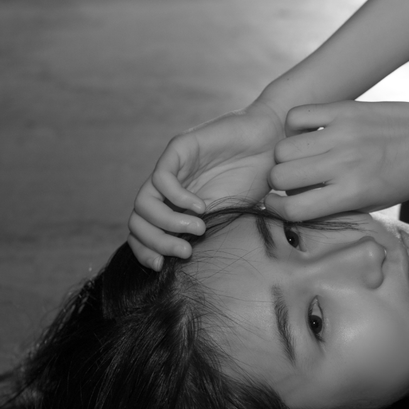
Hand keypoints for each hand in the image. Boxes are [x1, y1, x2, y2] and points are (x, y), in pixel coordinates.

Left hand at [128, 99, 284, 268]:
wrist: (272, 142)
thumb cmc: (255, 178)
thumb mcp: (227, 216)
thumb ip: (204, 234)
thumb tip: (184, 264)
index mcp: (175, 206)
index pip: (143, 232)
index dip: (145, 252)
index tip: (163, 267)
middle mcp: (168, 188)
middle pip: (137, 220)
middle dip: (156, 243)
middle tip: (185, 252)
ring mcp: (172, 168)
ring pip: (143, 202)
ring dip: (167, 223)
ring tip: (197, 229)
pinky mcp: (180, 148)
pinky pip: (161, 178)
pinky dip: (178, 198)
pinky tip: (202, 206)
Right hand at [263, 100, 408, 220]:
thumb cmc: (407, 178)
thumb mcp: (374, 202)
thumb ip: (335, 205)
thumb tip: (294, 203)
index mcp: (353, 193)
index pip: (293, 208)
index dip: (277, 210)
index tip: (278, 205)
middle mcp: (344, 164)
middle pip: (280, 176)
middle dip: (279, 183)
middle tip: (291, 180)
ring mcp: (342, 134)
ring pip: (283, 148)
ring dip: (284, 156)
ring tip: (301, 157)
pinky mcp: (344, 109)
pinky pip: (296, 116)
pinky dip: (294, 126)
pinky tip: (308, 133)